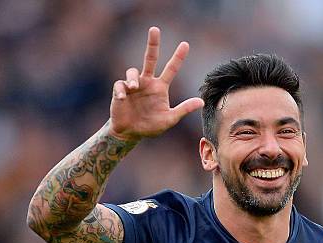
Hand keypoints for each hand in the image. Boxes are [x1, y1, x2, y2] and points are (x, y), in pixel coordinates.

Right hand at [109, 26, 203, 140]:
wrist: (131, 133)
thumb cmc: (151, 126)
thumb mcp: (169, 119)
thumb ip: (184, 109)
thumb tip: (202, 102)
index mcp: (160, 87)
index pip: (171, 69)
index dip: (178, 57)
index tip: (185, 44)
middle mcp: (147, 82)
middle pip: (150, 59)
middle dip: (152, 44)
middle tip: (155, 29)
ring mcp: (133, 86)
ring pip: (132, 72)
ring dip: (133, 78)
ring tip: (133, 87)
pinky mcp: (120, 91)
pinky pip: (119, 85)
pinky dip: (121, 90)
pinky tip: (122, 98)